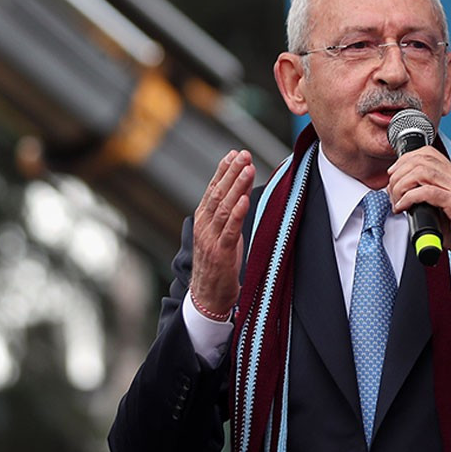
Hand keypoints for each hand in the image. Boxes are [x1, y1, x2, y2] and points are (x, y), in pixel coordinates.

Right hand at [191, 150, 255, 315]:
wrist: (207, 298)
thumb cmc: (219, 265)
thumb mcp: (223, 234)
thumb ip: (230, 214)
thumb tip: (242, 191)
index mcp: (203, 220)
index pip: (212, 189)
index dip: (223, 170)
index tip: (235, 153)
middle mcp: (204, 226)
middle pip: (218, 193)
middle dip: (231, 172)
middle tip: (243, 154)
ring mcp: (210, 239)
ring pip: (223, 207)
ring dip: (237, 186)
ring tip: (247, 168)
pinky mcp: (220, 253)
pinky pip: (229, 229)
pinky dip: (238, 213)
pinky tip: (246, 198)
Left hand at [386, 148, 450, 277]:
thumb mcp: (444, 211)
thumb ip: (428, 200)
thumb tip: (404, 200)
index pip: (428, 153)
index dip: (405, 160)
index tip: (393, 174)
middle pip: (421, 159)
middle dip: (399, 173)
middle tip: (391, 191)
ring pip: (421, 172)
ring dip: (401, 185)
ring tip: (396, 200)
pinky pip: (426, 192)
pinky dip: (409, 198)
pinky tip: (403, 208)